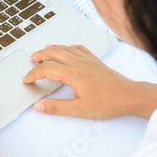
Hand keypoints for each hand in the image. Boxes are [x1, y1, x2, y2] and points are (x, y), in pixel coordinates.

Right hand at [23, 44, 156, 118]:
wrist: (129, 96)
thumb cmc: (108, 102)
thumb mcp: (79, 110)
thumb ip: (56, 107)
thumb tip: (39, 106)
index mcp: (73, 74)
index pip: (46, 69)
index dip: (33, 74)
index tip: (27, 79)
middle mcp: (79, 63)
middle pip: (54, 53)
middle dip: (41, 55)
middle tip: (32, 57)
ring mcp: (89, 61)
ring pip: (67, 49)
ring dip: (54, 48)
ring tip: (45, 49)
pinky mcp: (97, 62)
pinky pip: (81, 49)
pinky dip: (72, 47)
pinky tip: (72, 46)